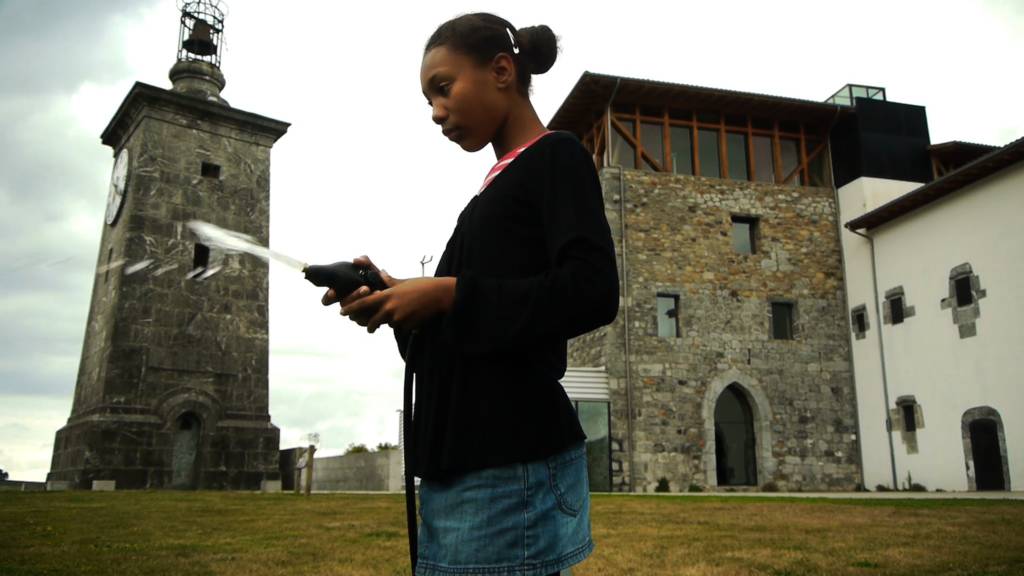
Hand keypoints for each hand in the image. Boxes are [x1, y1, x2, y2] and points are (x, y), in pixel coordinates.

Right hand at [320, 256, 399, 316]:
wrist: (392, 295)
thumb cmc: (377, 282)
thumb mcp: (373, 272)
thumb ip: (366, 264)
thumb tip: (356, 259)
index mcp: (341, 294)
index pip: (327, 300)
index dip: (328, 297)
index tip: (333, 291)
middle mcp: (346, 305)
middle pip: (344, 305)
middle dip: (354, 296)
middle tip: (366, 288)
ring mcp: (354, 314)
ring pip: (354, 315)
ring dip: (365, 304)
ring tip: (377, 292)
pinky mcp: (365, 321)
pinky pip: (365, 322)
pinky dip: (373, 312)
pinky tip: (382, 304)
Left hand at [341, 276, 456, 332]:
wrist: (440, 295)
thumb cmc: (423, 285)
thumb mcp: (403, 282)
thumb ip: (390, 281)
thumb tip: (382, 273)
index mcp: (387, 295)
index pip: (364, 303)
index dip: (351, 308)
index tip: (342, 312)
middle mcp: (390, 308)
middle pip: (372, 321)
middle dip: (370, 326)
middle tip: (369, 328)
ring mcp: (399, 318)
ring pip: (388, 325)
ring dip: (390, 323)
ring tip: (398, 318)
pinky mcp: (408, 327)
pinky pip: (401, 328)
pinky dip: (404, 325)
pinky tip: (413, 318)